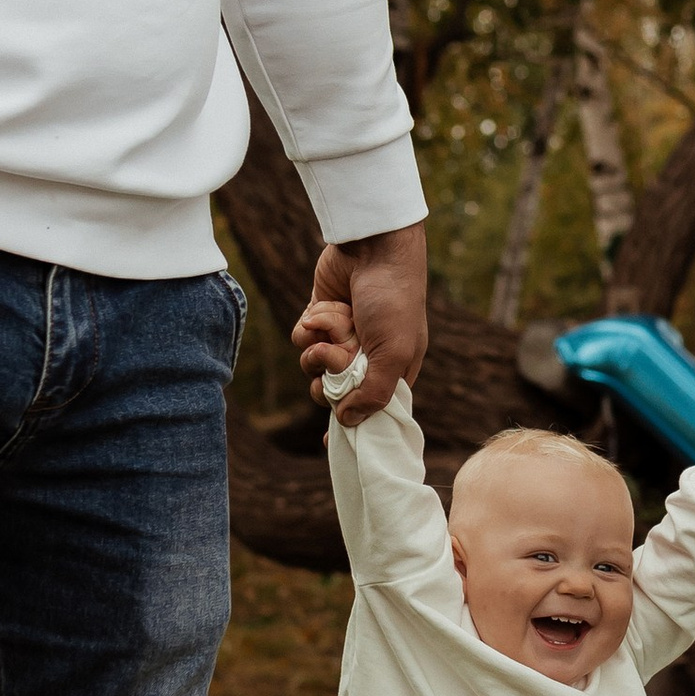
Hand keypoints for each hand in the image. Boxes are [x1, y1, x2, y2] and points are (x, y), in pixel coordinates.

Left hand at [294, 222, 425, 424]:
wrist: (373, 248)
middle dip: (329, 377)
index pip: (369, 410)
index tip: (330, 446)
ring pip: (312, 366)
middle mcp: (364, 358)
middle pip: (333, 392)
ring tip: (338, 324)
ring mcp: (339, 338)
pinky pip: (301, 338)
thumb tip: (348, 422)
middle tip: (340, 356)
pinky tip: (325, 309)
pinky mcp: (319, 319)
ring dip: (319, 345)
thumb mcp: (393, 353)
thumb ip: (374, 393)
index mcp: (392, 371)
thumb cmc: (393, 301)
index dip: (352, 426)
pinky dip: (310, 325)